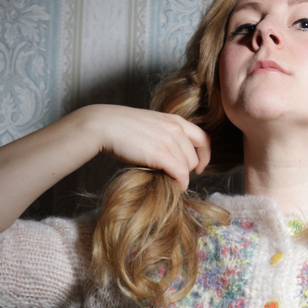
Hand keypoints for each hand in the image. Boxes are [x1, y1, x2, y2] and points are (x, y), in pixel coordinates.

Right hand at [84, 104, 210, 190]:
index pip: (203, 139)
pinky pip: (181, 174)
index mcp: (174, 120)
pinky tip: (174, 187)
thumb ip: (164, 136)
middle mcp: (175, 128)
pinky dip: (180, 184)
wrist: (103, 125)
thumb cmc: (121, 129)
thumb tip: (172, 156)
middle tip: (173, 177)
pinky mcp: (161, 153)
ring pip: (187, 167)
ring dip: (180, 178)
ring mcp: (169, 140)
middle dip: (186, 170)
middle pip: (194, 157)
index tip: (198, 168)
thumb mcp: (150, 126)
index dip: (204, 156)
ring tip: (167, 181)